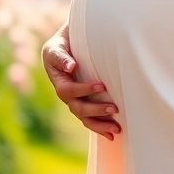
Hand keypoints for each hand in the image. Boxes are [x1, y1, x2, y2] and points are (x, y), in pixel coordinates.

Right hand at [42, 21, 120, 140]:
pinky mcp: (83, 102)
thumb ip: (61, 55)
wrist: (70, 40)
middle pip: (77, 108)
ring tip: (117, 129)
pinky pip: (89, 119)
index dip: (84, 90)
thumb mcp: (56, 45)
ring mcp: (73, 99)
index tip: (102, 86)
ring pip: (84, 117)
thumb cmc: (64, 41)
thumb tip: (71, 67)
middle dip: (96, 110)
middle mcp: (64, 92)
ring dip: (100, 124)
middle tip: (114, 108)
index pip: (69, 90)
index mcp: (57, 79)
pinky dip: (100, 126)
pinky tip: (113, 133)